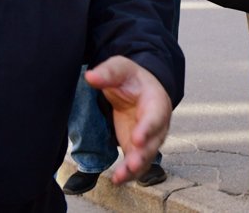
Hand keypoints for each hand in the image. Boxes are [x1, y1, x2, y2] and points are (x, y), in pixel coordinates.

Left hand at [84, 56, 173, 184]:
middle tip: (132, 164)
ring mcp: (149, 137)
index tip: (137, 139)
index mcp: (156, 101)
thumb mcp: (121, 68)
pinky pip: (137, 163)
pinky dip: (129, 173)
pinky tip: (117, 180)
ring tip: (120, 177)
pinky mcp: (137, 147)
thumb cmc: (131, 78)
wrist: (138, 88)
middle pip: (154, 141)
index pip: (155, 116)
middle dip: (143, 154)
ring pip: (147, 155)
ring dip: (135, 168)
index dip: (148, 128)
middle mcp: (157, 122)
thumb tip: (91, 76)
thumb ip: (108, 72)